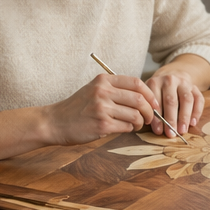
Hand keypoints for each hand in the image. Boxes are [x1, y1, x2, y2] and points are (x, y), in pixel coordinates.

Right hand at [41, 74, 159, 144]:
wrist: (55, 122)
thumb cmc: (78, 108)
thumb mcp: (94, 90)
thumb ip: (115, 90)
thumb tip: (145, 98)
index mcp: (103, 80)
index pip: (136, 83)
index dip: (150, 94)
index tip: (154, 104)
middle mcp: (103, 92)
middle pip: (140, 99)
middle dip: (150, 111)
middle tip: (150, 118)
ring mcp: (102, 108)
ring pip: (135, 115)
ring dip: (140, 122)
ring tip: (136, 125)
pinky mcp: (102, 124)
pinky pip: (126, 127)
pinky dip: (129, 129)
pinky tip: (124, 129)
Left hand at [145, 67, 204, 136]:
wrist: (172, 75)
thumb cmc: (157, 92)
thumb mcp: (149, 97)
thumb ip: (151, 110)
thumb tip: (157, 129)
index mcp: (155, 83)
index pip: (156, 101)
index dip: (157, 118)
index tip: (159, 131)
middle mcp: (170, 80)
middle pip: (171, 101)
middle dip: (171, 119)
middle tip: (171, 134)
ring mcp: (184, 83)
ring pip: (187, 100)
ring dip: (185, 117)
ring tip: (182, 130)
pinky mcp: (195, 87)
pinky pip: (199, 99)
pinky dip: (197, 112)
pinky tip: (193, 123)